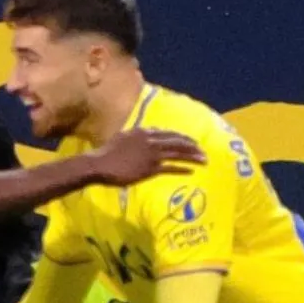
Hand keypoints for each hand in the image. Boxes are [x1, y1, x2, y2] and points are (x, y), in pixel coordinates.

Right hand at [89, 129, 205, 186]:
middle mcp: (150, 140)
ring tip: (203, 160)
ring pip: (177, 153)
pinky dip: (182, 169)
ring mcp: (151, 154)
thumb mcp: (122, 138)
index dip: (180, 137)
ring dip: (192, 156)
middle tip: (202, 150)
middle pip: (176, 141)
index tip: (190, 141)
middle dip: (191, 145)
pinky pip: (171, 167)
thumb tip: (142, 134)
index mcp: (144, 131)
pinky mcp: (150, 168)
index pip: (167, 133)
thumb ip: (135, 136)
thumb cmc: (106, 153)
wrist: (99, 164)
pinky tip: (191, 171)